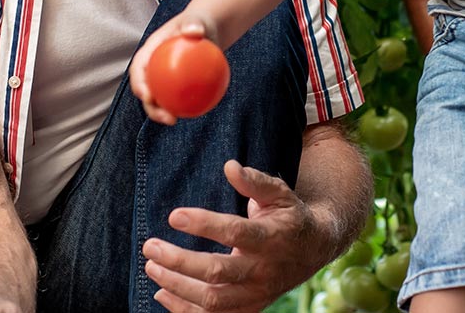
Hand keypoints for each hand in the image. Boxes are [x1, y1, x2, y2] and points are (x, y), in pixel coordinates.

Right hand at [128, 10, 218, 124]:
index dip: (139, 83)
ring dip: (162, 113)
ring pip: (158, 98)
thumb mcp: (196, 19)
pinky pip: (176, 98)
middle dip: (149, 106)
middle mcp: (152, 67)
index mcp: (150, 51)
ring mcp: (162, 78)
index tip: (148, 96)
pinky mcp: (174, 85)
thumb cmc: (198, 22)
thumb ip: (193, 23)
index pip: (138, 68)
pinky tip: (191, 115)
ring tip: (174, 121)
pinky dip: (181, 108)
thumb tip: (194, 31)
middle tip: (166, 116)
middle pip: (145, 89)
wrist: (206, 29)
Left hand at [141, 161, 332, 312]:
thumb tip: (229, 166)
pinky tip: (161, 293)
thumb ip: (254, 181)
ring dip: (176, 286)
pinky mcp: (248, 309)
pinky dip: (184, 310)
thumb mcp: (279, 193)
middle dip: (179, 262)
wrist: (313, 251)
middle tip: (150, 247)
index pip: (234, 232)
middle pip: (217, 272)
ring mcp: (255, 294)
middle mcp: (262, 270)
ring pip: (212, 300)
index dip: (203, 225)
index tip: (173, 215)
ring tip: (151, 267)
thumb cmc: (289, 216)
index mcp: (271, 238)